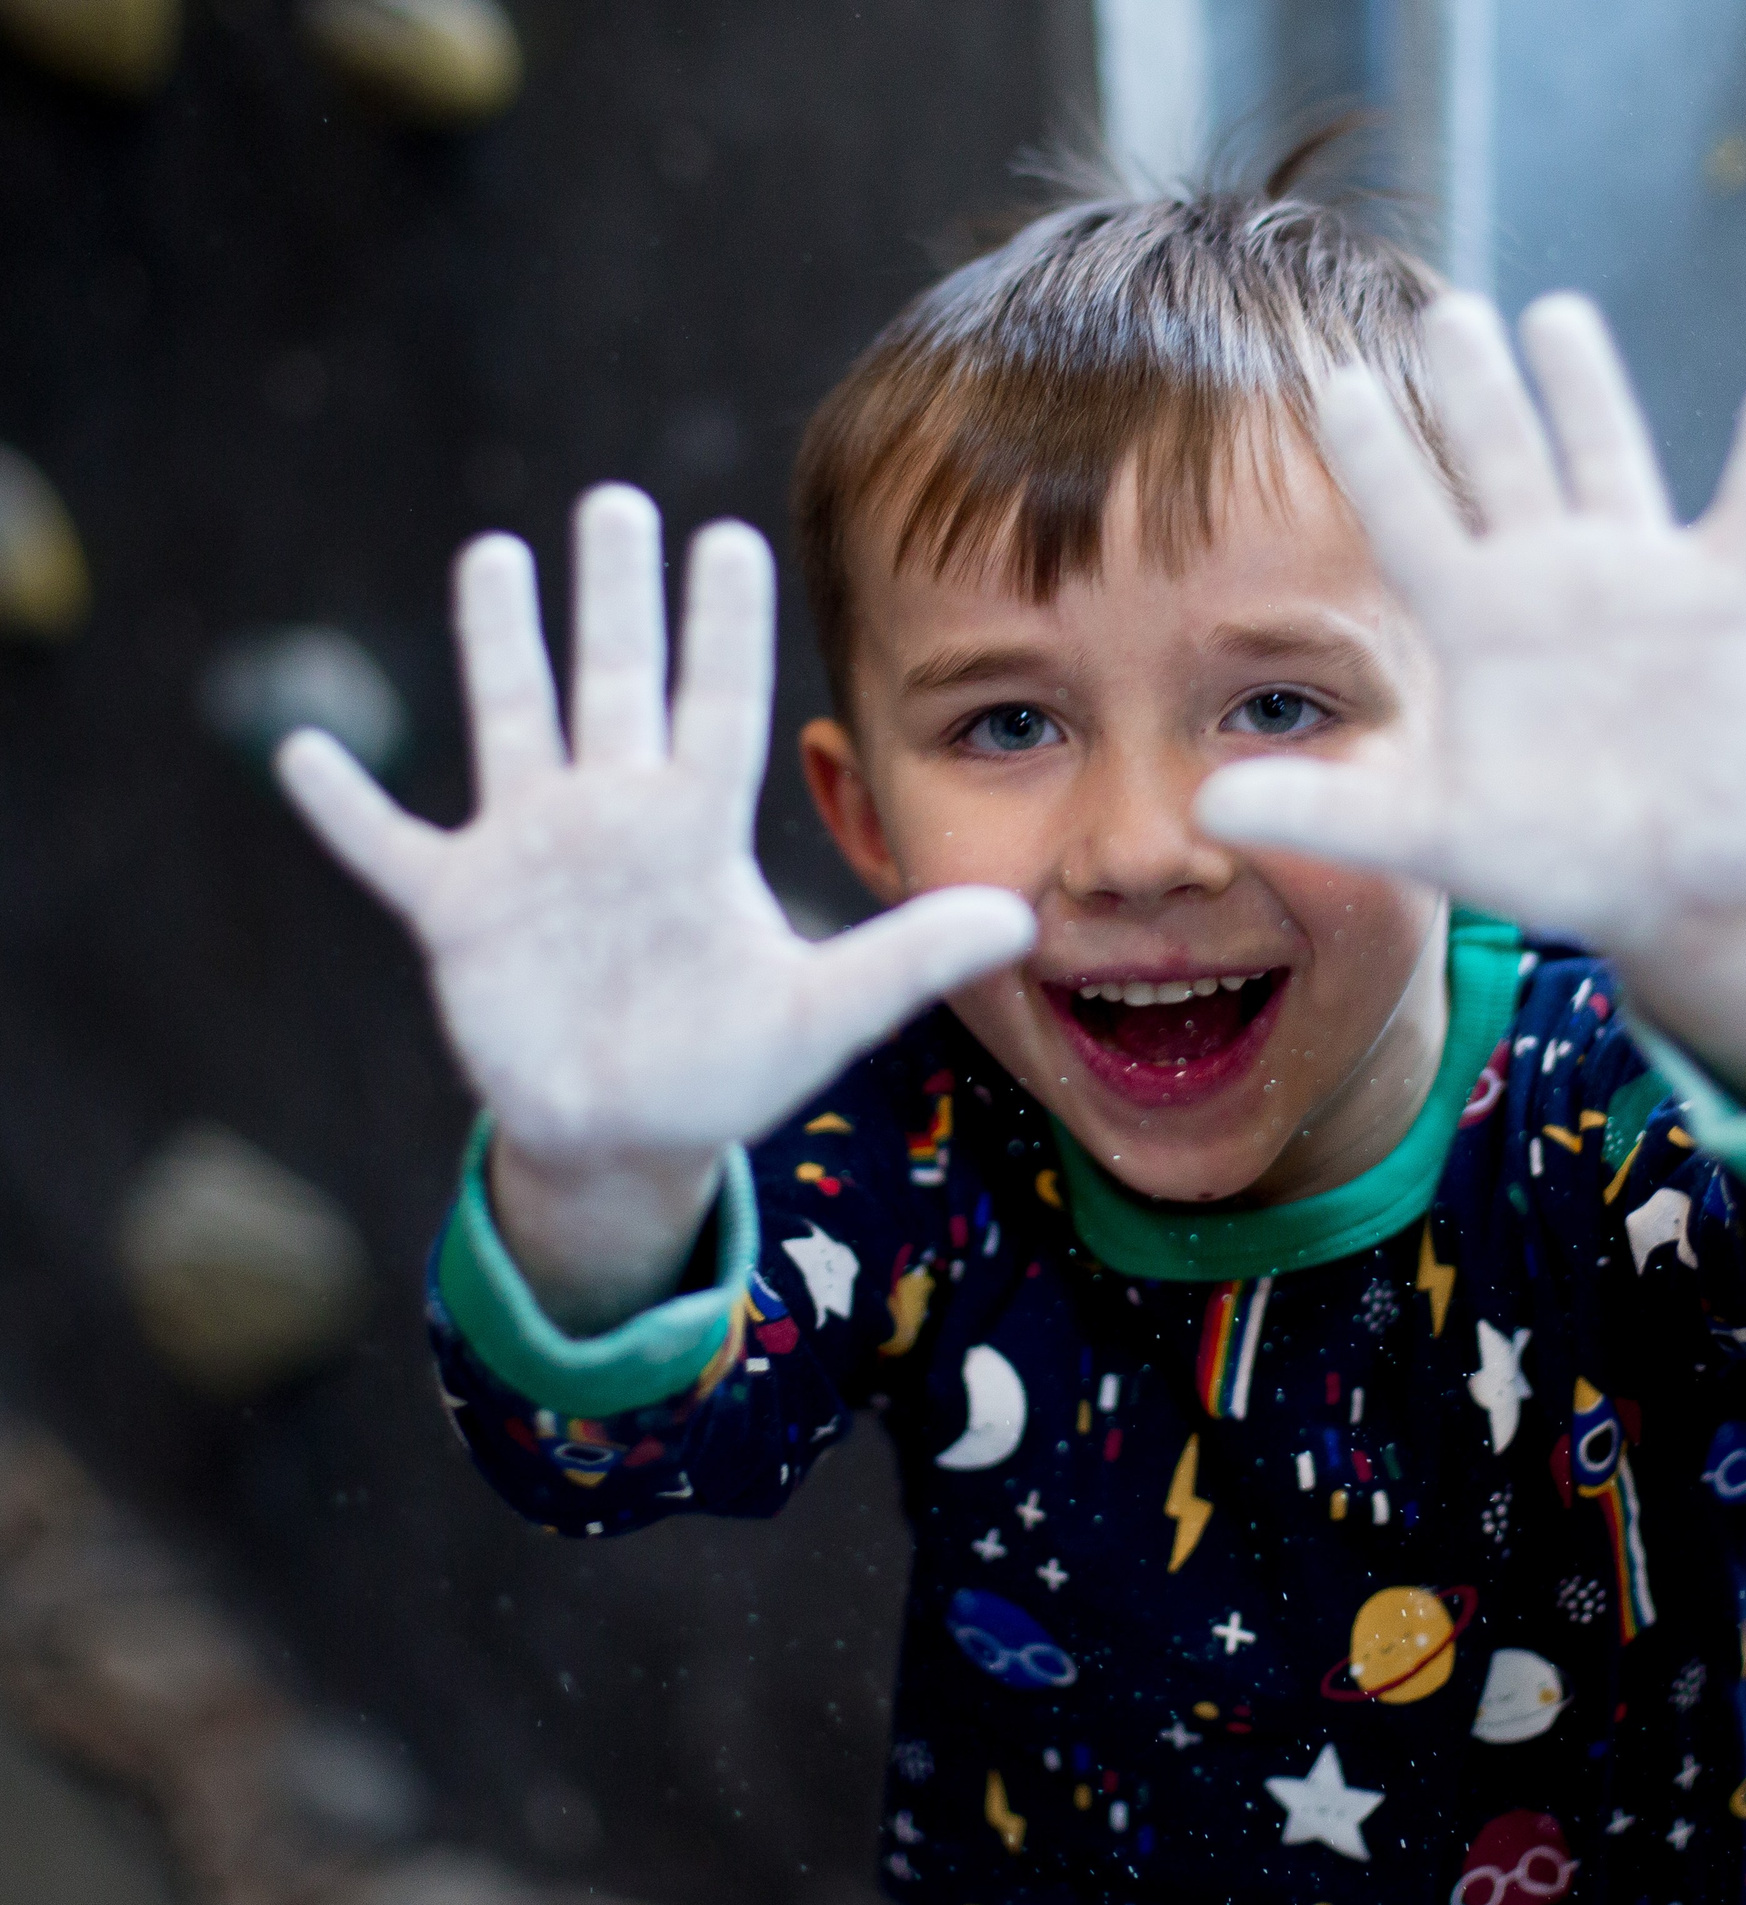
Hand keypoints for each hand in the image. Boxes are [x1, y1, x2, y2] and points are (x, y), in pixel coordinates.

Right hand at [278, 486, 1031, 1310]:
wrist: (633, 1132)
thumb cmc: (728, 1067)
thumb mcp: (821, 1016)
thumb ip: (904, 960)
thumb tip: (1017, 925)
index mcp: (695, 831)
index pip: (712, 705)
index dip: (718, 626)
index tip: (728, 531)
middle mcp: (612, 819)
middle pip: (612, 683)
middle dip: (613, 595)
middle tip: (616, 499)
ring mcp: (528, 857)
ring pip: (509, 724)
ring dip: (496, 646)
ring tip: (492, 553)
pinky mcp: (457, 913)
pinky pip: (387, 846)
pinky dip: (344, 808)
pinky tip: (296, 750)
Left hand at [1195, 293, 1745, 1105]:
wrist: (1676, 889)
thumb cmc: (1557, 859)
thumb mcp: (1437, 836)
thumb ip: (1330, 811)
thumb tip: (1208, 809)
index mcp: (1474, 624)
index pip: (1410, 518)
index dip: (1376, 454)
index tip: (1335, 382)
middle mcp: (1547, 583)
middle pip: (1500, 461)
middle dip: (1472, 388)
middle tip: (1443, 309)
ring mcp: (1638, 582)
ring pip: (1607, 457)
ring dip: (1586, 391)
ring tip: (1557, 313)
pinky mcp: (1724, 604)